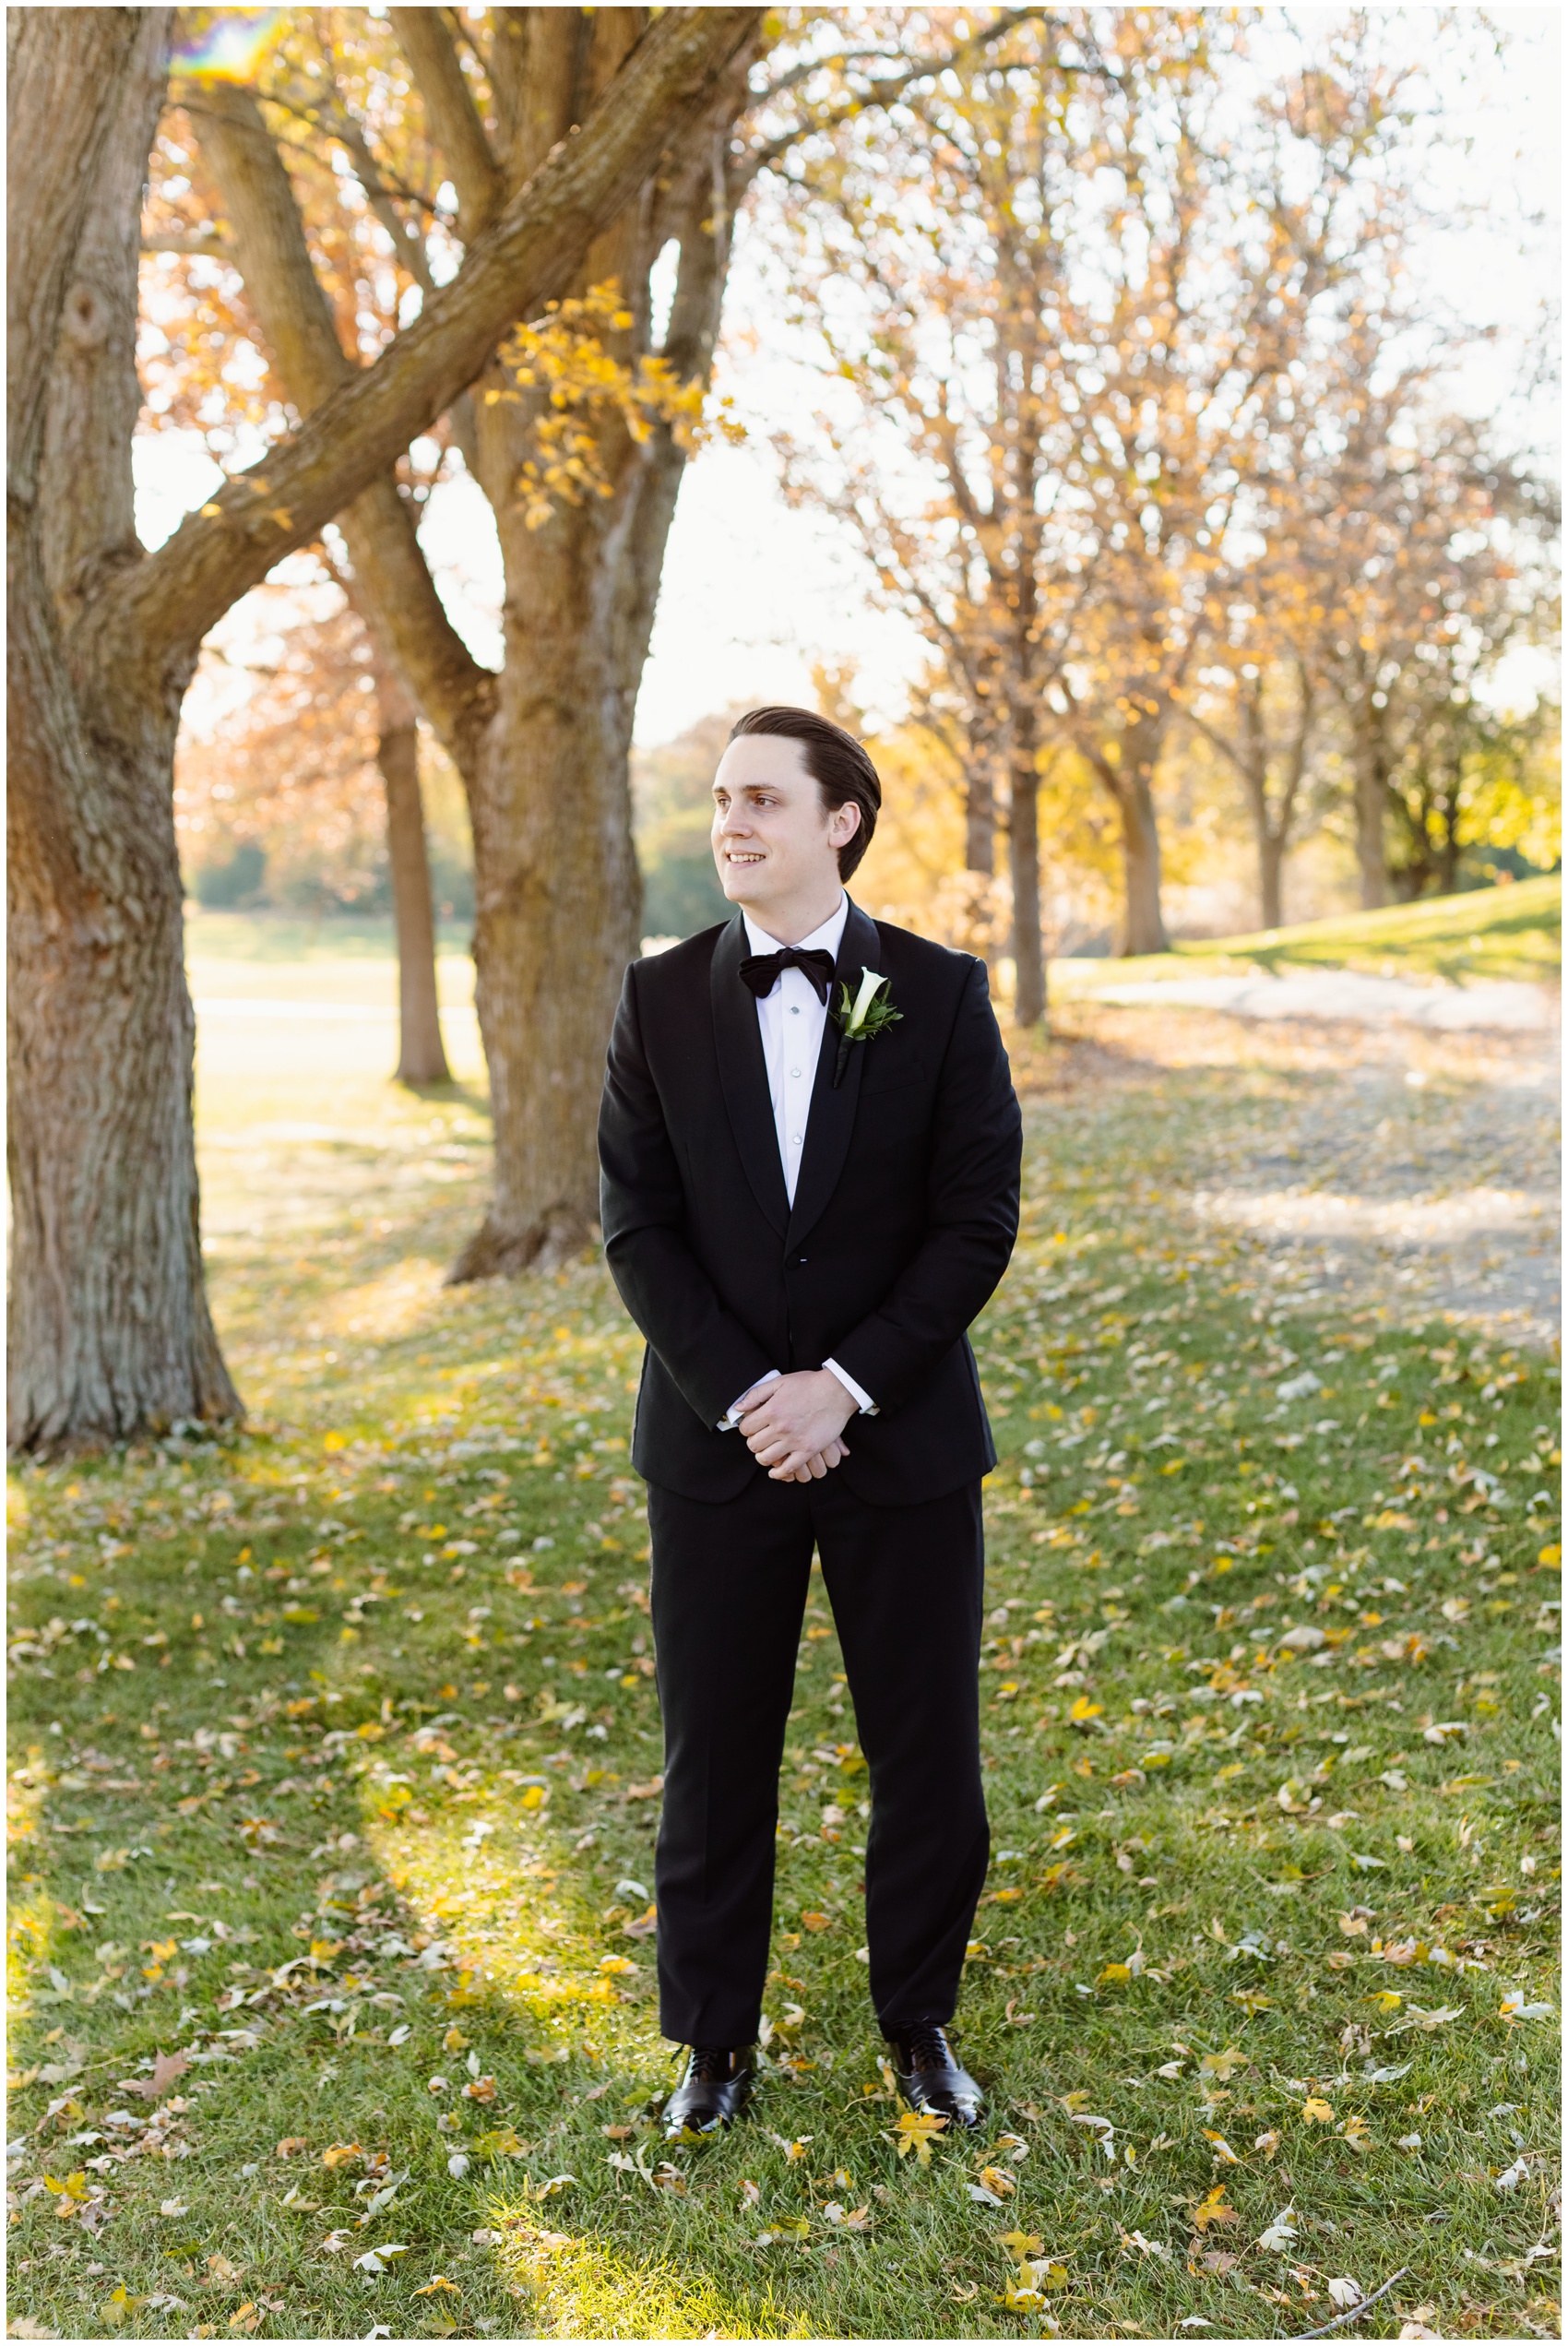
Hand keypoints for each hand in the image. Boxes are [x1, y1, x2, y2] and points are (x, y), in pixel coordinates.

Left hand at [737, 1368, 856, 1480]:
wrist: (837, 1391)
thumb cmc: (809, 1384)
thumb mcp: (780, 1382)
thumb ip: (757, 1394)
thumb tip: (738, 1408)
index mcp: (771, 1410)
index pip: (745, 1428)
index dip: (746, 1429)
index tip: (752, 1428)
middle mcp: (781, 1427)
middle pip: (754, 1445)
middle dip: (754, 1443)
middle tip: (760, 1439)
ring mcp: (794, 1440)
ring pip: (766, 1458)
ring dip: (763, 1457)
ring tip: (767, 1452)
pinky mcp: (808, 1449)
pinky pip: (788, 1469)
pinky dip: (779, 1473)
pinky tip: (776, 1471)